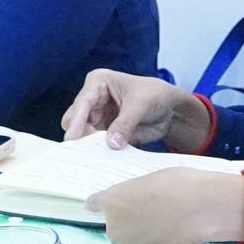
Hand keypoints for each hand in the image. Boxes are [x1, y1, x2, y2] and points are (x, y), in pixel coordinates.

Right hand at [60, 70, 208, 151]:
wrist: (171, 109)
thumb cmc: (156, 95)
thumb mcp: (141, 105)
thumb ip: (125, 123)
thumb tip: (111, 144)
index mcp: (98, 83)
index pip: (82, 103)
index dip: (77, 121)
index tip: (72, 138)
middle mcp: (92, 100)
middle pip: (75, 121)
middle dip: (80, 135)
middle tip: (89, 149)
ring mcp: (97, 117)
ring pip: (83, 135)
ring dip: (88, 146)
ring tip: (95, 158)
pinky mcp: (104, 132)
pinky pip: (95, 145)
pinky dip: (98, 152)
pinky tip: (103, 160)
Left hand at [89, 168, 241, 243]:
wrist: (200, 208)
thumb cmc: (178, 184)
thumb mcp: (151, 180)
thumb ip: (137, 194)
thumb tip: (140, 203)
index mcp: (112, 201)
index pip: (94, 203)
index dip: (101, 204)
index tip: (103, 205)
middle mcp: (114, 228)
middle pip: (114, 230)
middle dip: (127, 225)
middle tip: (150, 215)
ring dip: (141, 240)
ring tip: (165, 228)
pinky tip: (174, 237)